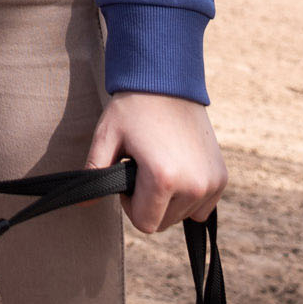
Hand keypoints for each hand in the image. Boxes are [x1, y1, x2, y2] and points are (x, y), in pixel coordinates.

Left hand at [86, 91, 227, 233]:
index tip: (129, 174)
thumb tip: (81, 204)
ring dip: (169, 199)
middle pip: (164, 223)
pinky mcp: (221, 178)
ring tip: (160, 162)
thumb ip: (94, 173)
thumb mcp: (106, 136)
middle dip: (149, 202)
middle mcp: (193, 185)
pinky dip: (189, 196)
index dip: (130, 203)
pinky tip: (178, 167)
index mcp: (163, 179)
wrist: (168, 80)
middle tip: (143, 166)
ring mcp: (211, 183)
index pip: (144, 223)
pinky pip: (202, 206)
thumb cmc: (133, 107)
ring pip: (183, 215)